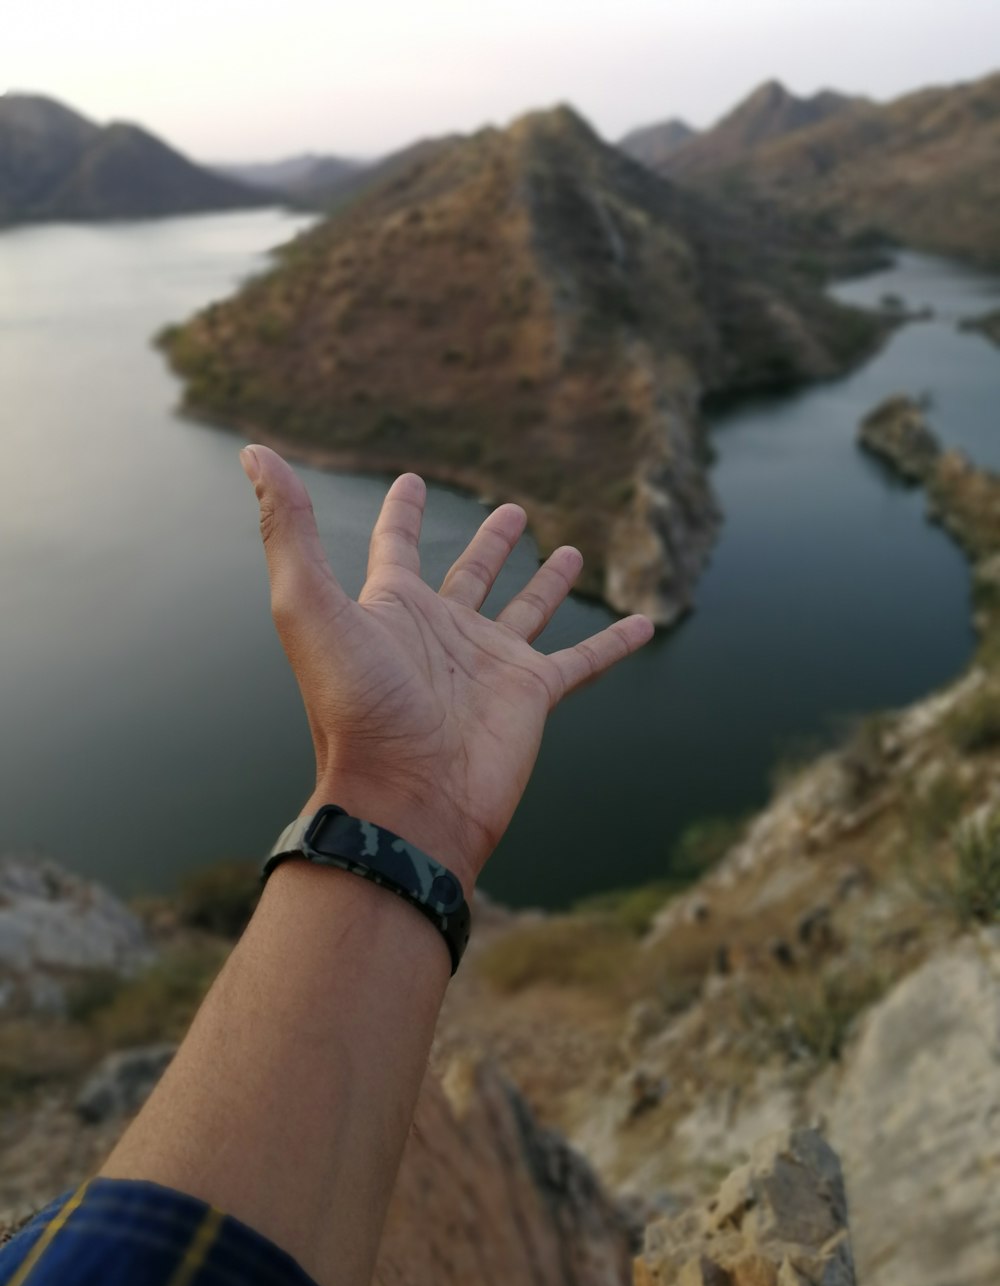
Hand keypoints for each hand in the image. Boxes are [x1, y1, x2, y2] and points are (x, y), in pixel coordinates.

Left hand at [241, 445, 653, 890]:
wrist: (406, 798)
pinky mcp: (533, 694)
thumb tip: (255, 454)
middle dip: (490, 542)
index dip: (404, 513)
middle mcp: (443, 633)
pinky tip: (645, 623)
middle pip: (470, 575)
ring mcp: (490, 664)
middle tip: (512, 511)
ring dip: (546, 582)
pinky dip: (614, 642)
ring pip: (526, 610)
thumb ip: (289, 531)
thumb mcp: (309, 607)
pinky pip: (584, 660)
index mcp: (392, 610)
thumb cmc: (355, 708)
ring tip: (568, 548)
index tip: (413, 480)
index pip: (398, 547)